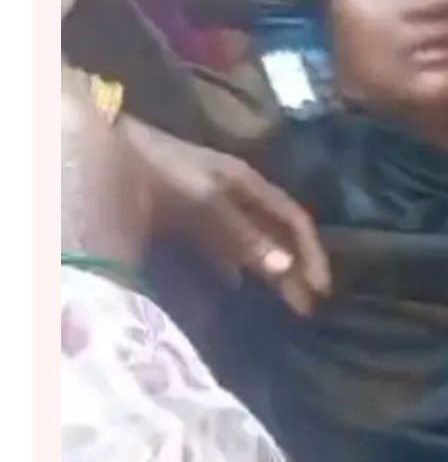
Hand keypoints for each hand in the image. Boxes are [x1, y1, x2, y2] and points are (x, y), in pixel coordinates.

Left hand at [118, 118, 330, 314]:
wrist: (112, 153)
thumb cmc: (164, 171)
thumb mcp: (208, 201)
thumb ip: (244, 235)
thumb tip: (286, 267)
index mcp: (250, 185)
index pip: (294, 220)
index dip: (311, 252)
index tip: (320, 287)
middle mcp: (239, 196)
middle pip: (278, 236)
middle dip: (296, 270)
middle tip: (307, 308)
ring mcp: (214, 208)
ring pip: (255, 244)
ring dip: (270, 273)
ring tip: (284, 303)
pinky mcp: (190, 220)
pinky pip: (224, 249)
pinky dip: (235, 269)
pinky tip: (237, 288)